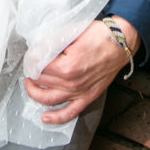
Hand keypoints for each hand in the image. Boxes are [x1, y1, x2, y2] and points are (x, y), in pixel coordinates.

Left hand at [24, 18, 138, 124]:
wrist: (120, 43)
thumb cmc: (99, 35)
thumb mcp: (73, 32)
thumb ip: (55, 40)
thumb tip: (39, 46)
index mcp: (68, 65)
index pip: (40, 66)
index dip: (31, 60)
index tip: (29, 55)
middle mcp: (72, 82)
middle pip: (42, 82)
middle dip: (31, 73)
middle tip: (29, 66)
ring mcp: (80, 92)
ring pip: (49, 100)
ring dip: (35, 94)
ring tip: (30, 85)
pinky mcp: (87, 97)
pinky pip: (69, 113)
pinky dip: (56, 118)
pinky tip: (45, 118)